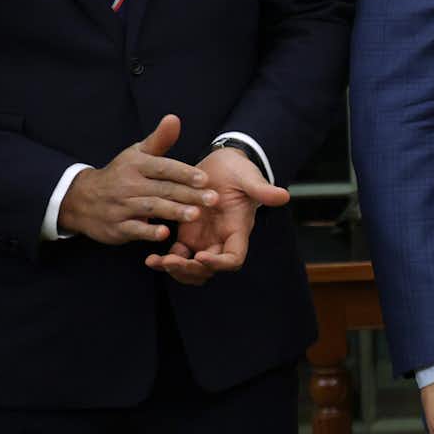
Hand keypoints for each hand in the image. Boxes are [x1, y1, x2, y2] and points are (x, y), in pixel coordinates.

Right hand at [57, 115, 215, 247]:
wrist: (82, 199)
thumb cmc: (120, 174)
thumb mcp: (136, 154)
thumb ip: (159, 140)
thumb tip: (174, 118)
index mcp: (135, 165)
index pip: (162, 167)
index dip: (183, 173)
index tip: (205, 179)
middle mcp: (127, 184)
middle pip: (162, 189)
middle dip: (188, 194)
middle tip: (213, 199)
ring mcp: (121, 206)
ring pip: (150, 208)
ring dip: (173, 211)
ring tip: (196, 214)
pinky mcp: (116, 227)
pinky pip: (133, 229)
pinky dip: (148, 231)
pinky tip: (165, 233)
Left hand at [149, 144, 289, 284]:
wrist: (222, 164)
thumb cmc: (238, 170)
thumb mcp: (249, 177)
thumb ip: (262, 189)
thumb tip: (283, 196)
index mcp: (237, 230)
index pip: (233, 258)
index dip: (218, 263)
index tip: (200, 256)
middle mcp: (221, 240)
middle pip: (209, 270)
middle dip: (190, 270)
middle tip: (171, 261)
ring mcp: (204, 240)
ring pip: (191, 268)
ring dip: (175, 270)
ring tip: (156, 261)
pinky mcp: (188, 234)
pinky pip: (176, 256)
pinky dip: (164, 261)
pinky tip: (149, 258)